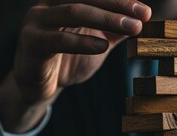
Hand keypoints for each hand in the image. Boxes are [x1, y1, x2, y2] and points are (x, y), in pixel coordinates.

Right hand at [0, 0, 150, 132]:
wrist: (40, 87)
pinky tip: (102, 46)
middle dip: (118, 4)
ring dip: (106, 18)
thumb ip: (114, 31)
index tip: (145, 11)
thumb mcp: (96, 42)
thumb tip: (143, 19)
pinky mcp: (31, 42)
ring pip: (74, 12)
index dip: (121, 0)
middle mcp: (49, 5)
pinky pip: (59, 40)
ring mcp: (37, 21)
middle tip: (143, 15)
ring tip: (132, 28)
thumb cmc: (68, 60)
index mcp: (65, 2)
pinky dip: (82, 42)